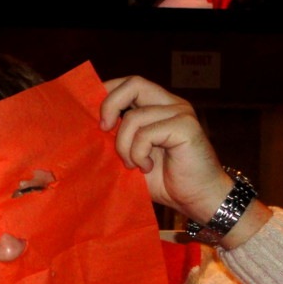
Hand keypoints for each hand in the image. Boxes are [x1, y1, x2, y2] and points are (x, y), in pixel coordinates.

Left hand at [100, 76, 232, 223]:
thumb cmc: (163, 181)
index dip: (107, 92)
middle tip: (104, 131)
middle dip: (110, 106)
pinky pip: (146, 133)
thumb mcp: (130, 157)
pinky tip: (147, 167)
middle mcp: (170, 104)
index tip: (93, 117)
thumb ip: (116, 139)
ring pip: (134, 117)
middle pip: (134, 83)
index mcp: (157, 107)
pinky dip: (139, 154)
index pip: (130, 84)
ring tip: (134, 165)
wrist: (196, 199)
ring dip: (124, 146)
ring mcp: (180, 113)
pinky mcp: (186, 126)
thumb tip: (86, 129)